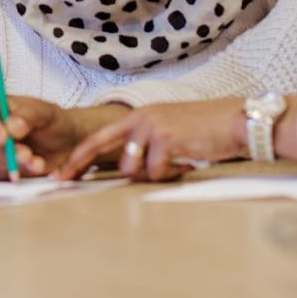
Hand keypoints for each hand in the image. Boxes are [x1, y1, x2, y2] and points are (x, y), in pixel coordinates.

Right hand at [0, 94, 125, 180]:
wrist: (67, 144)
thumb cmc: (53, 122)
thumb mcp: (46, 113)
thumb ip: (27, 116)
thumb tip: (10, 127)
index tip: (3, 137)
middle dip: (6, 151)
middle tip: (28, 155)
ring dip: (15, 165)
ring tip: (38, 162)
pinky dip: (16, 175)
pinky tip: (34, 169)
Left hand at [57, 97, 252, 181]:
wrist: (234, 121)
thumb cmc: (204, 131)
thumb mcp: (167, 131)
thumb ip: (146, 145)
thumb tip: (129, 170)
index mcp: (138, 116)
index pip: (100, 136)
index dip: (80, 156)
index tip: (62, 173)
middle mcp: (140, 118)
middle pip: (100, 146)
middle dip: (81, 166)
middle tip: (65, 181)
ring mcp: (151, 127)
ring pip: (131, 167)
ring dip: (150, 174)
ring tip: (173, 166)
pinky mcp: (165, 139)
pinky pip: (155, 172)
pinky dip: (170, 175)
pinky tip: (185, 165)